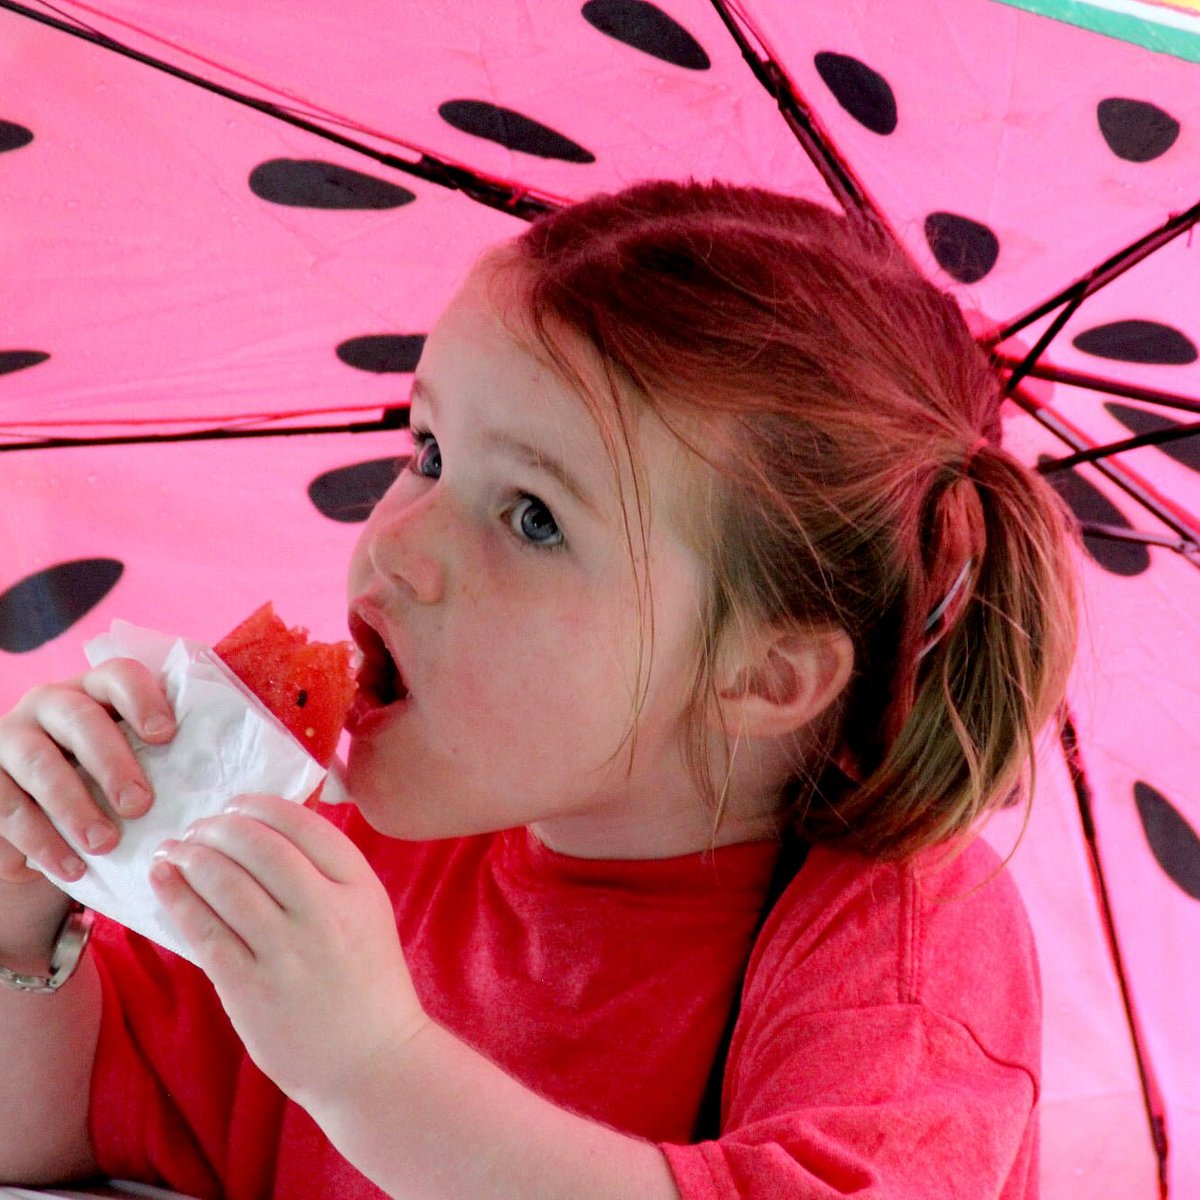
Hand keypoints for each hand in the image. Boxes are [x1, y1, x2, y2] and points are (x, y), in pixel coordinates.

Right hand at [0, 661, 173, 887]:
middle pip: (80, 720)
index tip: (166, 735)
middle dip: (113, 762)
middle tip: (140, 805)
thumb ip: (167, 759)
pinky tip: (71, 868)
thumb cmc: (112, 785)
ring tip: (106, 844)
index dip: (142, 699)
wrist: (47, 822)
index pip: (119, 675)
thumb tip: (224, 787)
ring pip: (39, 763)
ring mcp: (12, 738)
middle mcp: (51, 703)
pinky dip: (40, 841)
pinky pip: (7, 807)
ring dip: (74, 807)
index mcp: (97, 690)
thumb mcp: (138, 763)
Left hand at [149, 794, 425, 1108]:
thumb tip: (264, 830)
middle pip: (260, 846)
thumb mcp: (367, 912)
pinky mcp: (250, 989)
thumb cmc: (368, 982)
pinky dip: (177, 898)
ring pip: (226, 883)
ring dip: (191, 857)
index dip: (259, 806)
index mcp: (359, 888)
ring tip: (174, 850)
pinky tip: (164, 880)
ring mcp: (287, 952)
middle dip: (218, 827)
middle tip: (198, 828)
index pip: (303, 824)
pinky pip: (204, 931)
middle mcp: (325, 913)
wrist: (372, 1061)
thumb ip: (328, 873)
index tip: (235, 804)